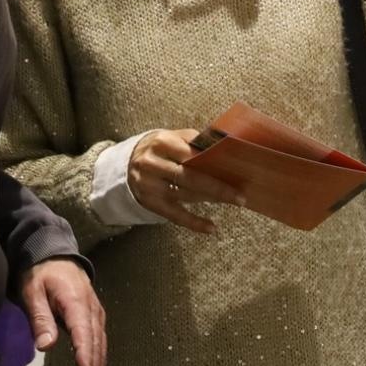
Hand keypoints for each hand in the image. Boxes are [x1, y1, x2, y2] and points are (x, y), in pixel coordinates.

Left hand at [21, 258, 105, 365]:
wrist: (53, 253)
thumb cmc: (40, 272)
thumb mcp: (32, 291)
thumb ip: (40, 317)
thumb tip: (46, 347)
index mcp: (76, 302)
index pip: (84, 335)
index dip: (86, 359)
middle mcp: (91, 309)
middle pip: (95, 346)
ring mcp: (95, 313)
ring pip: (100, 346)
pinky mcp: (94, 317)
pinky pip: (99, 342)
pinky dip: (98, 361)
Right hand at [128, 129, 246, 233]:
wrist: (125, 164)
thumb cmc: (158, 149)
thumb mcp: (172, 137)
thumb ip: (194, 140)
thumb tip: (223, 146)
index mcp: (161, 142)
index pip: (190, 153)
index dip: (213, 161)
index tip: (234, 168)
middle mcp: (152, 164)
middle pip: (189, 177)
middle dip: (217, 187)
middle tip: (239, 195)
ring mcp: (149, 185)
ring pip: (185, 195)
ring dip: (210, 199)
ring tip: (232, 201)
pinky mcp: (149, 202)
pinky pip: (174, 215)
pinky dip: (194, 222)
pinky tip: (211, 228)